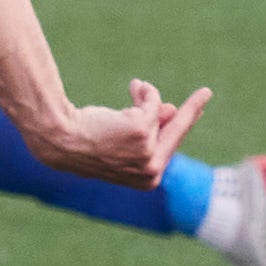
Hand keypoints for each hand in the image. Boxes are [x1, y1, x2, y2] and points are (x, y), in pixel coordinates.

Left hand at [32, 81, 209, 187]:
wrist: (60, 136)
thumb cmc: (85, 139)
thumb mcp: (121, 137)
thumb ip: (148, 128)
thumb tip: (170, 111)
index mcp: (146, 179)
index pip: (170, 150)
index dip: (184, 129)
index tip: (201, 114)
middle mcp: (150, 171)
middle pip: (176, 134)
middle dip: (190, 112)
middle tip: (206, 93)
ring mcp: (147, 153)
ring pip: (159, 117)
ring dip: (147, 99)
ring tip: (135, 87)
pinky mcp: (141, 131)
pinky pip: (153, 103)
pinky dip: (146, 92)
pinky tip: (135, 86)